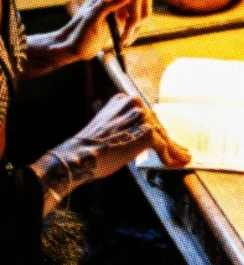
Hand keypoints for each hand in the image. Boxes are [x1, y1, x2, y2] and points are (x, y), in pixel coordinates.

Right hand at [32, 91, 190, 212]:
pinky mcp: (147, 133)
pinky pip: (163, 146)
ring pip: (162, 134)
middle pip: (156, 124)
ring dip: (172, 149)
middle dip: (167, 139)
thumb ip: (122, 124)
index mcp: (121, 100)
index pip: (145, 115)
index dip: (155, 129)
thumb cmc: (90, 146)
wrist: (83, 155)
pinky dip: (169, 156)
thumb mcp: (106, 125)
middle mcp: (132, 104)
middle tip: (179, 151)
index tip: (164, 138)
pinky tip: (171, 164)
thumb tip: (138, 137)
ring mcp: (140, 118)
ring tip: (181, 158)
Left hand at [63, 0, 152, 62]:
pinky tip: (123, 40)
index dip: (136, 10)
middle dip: (139, 18)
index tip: (129, 25)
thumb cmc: (79, 34)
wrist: (74, 47)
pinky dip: (134, 32)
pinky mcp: (121, 18)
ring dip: (136, 28)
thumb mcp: (92, 19)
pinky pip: (137, 21)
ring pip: (142, 11)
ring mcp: (119, 7)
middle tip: (128, 31)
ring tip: (123, 39)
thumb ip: (107, 4)